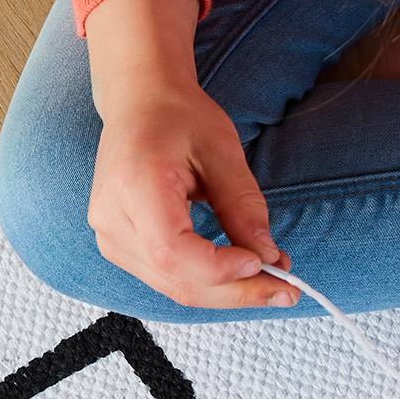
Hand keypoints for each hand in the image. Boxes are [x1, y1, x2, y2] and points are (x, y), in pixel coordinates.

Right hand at [85, 0, 293, 309]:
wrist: (138, 105)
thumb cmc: (178, 118)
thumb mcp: (221, 149)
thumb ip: (243, 205)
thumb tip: (268, 257)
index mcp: (132, 185)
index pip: (172, 250)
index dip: (220, 268)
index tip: (264, 263)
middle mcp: (111, 218)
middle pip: (177, 279)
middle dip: (238, 292)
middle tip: (289, 290)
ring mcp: (111, 238)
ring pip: (176, 287)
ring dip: (229, 293)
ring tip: (276, 284)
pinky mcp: (121, 248)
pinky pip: (170, 279)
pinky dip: (212, 284)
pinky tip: (246, 277)